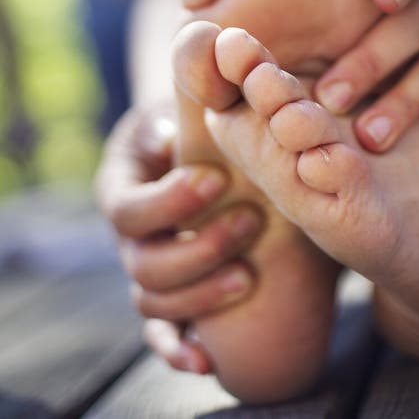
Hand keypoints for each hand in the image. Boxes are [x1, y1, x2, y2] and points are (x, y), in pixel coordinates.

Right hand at [95, 103, 264, 372]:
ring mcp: (146, 268)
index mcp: (121, 185)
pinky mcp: (168, 295)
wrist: (201, 139)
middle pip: (143, 263)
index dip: (169, 201)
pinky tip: (206, 361)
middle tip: (251, 221)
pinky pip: (161, 335)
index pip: (128, 208)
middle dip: (199, 248)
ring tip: (249, 277)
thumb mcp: (185, 101)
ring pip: (153, 301)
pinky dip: (178, 351)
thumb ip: (184, 106)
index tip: (216, 178)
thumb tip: (176, 128)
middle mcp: (127, 235)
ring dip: (200, 294)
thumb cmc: (195, 117)